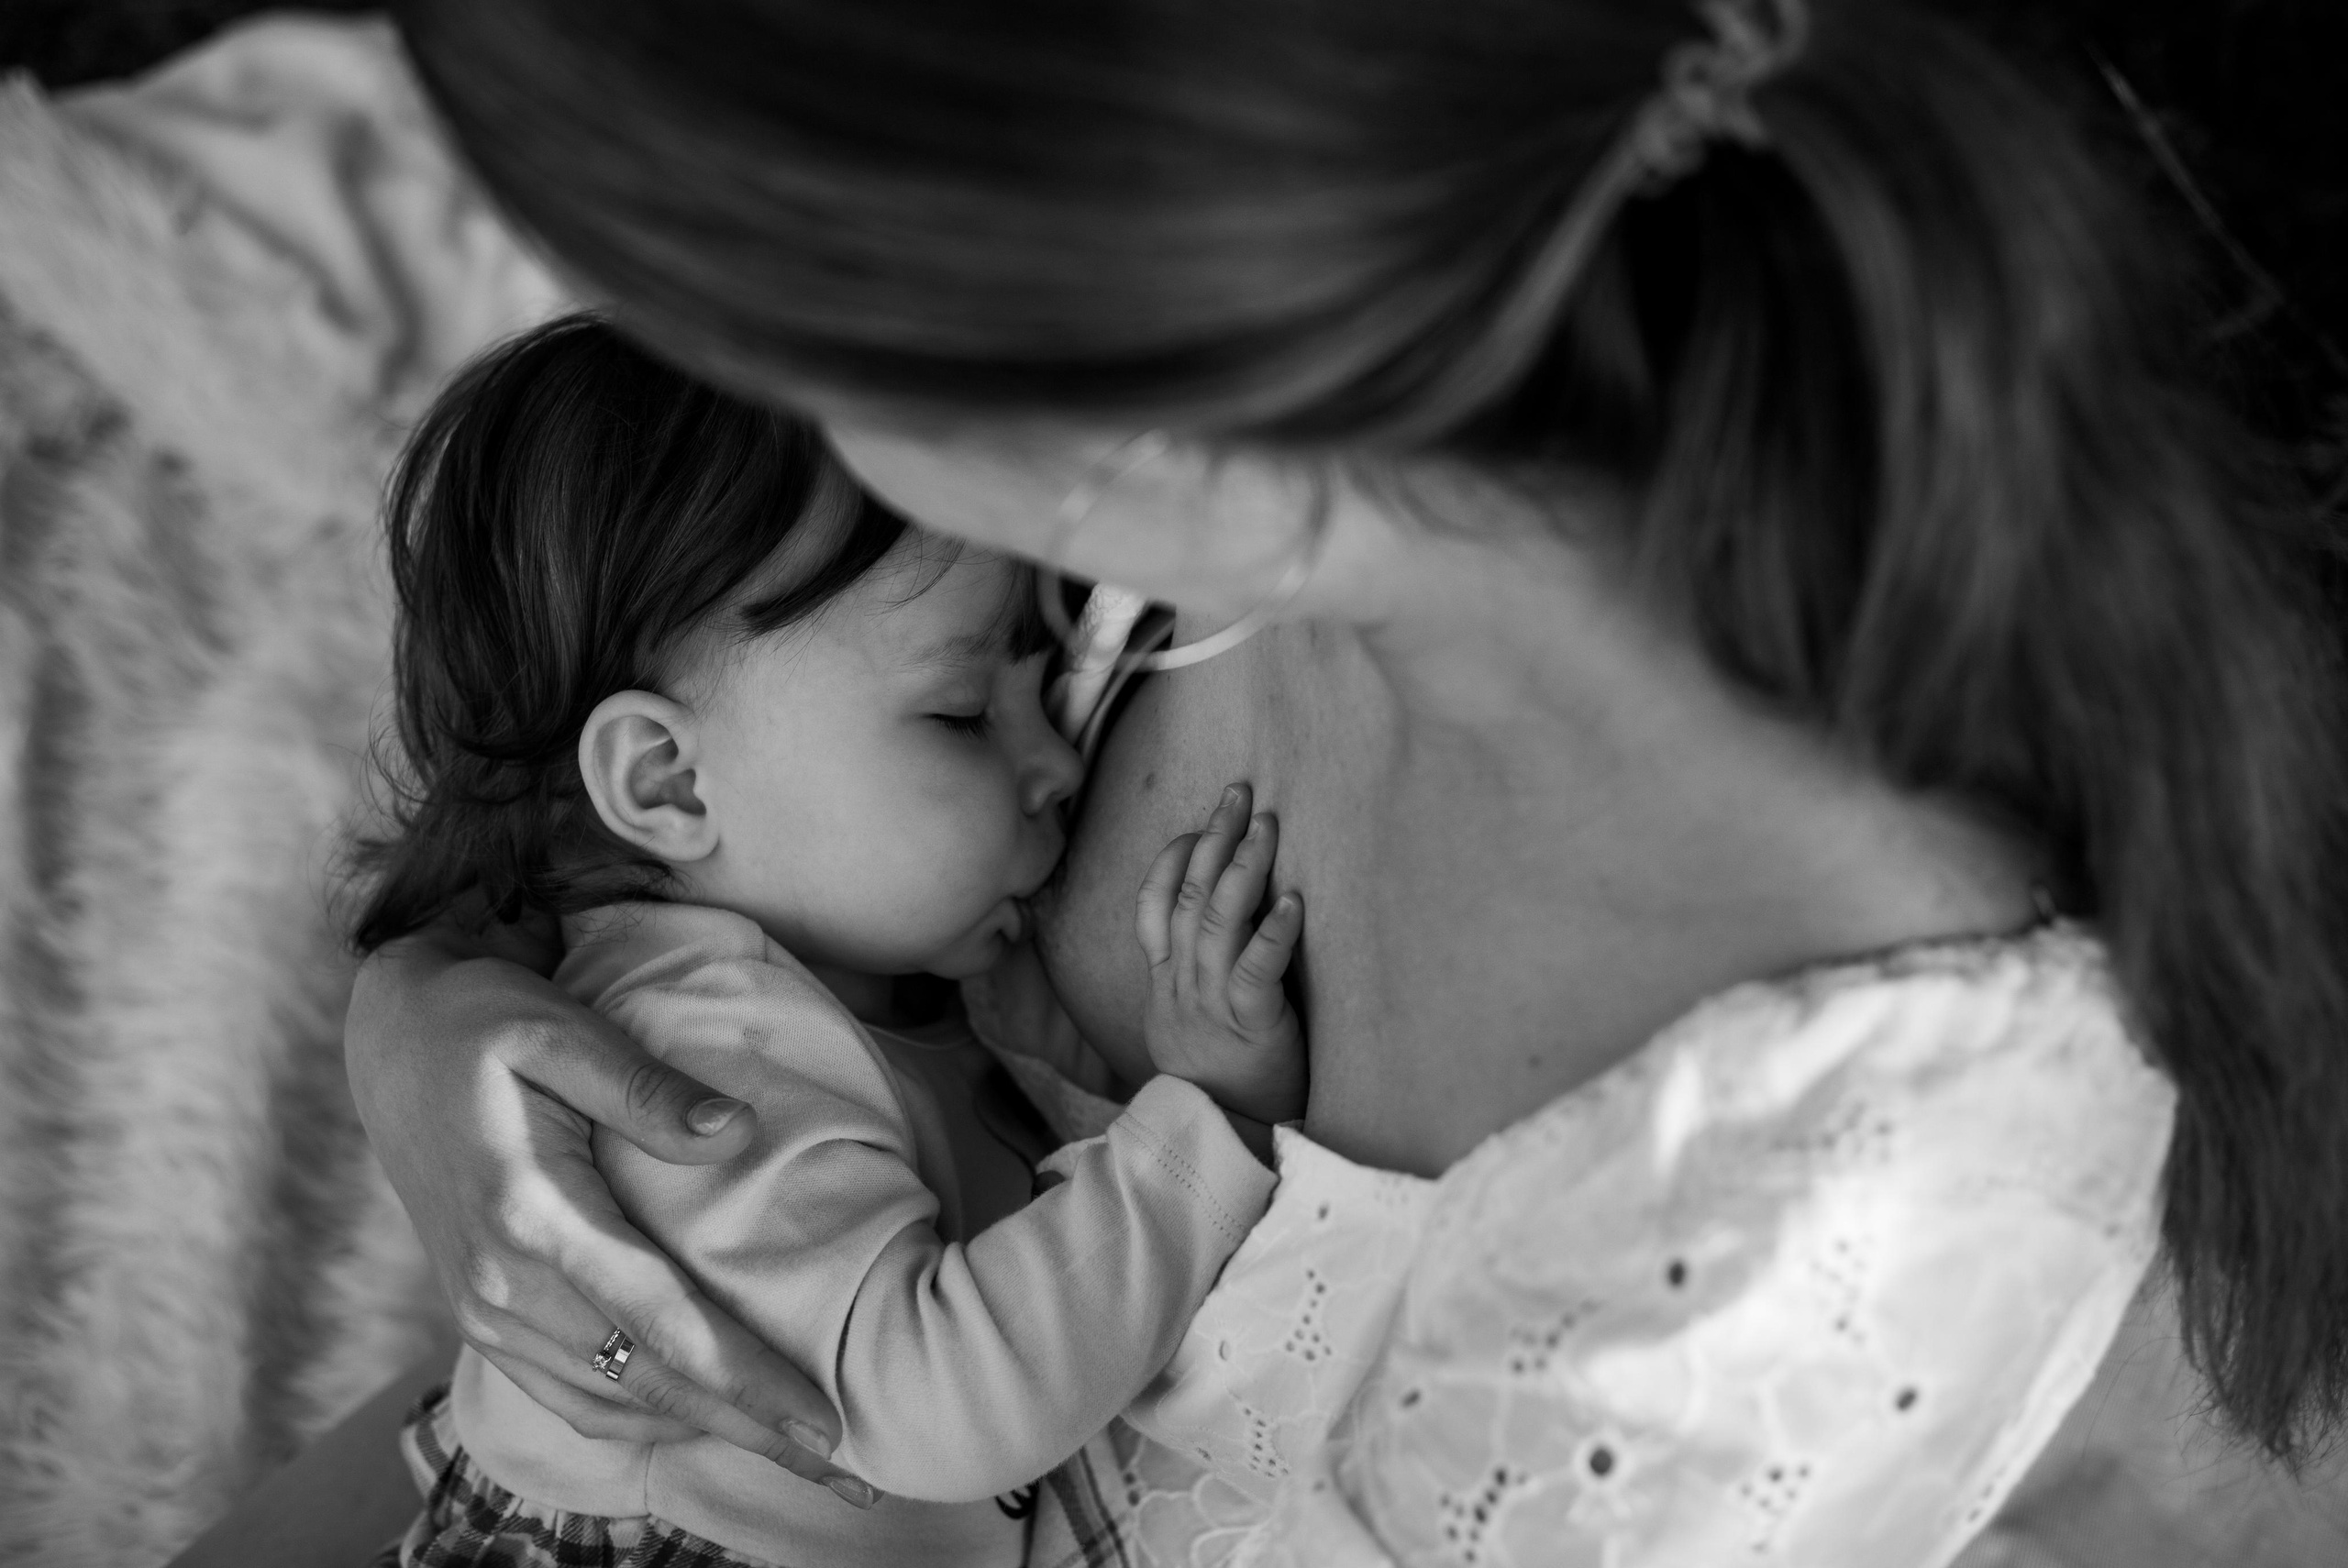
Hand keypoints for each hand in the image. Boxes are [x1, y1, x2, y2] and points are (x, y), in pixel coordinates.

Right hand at [345, 928, 877, 1505]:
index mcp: (531, 1220)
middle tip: (850, 1475)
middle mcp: (504, 1288)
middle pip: (649, 1385)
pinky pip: (572, 1393)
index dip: (749, 1383)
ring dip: (707, 1436)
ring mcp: (487, 1312)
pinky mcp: (485, 1315)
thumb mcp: (559, 1028)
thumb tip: (736, 1132)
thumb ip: (646, 1088)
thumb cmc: (483, 1020)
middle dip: (753, 1435)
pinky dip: (645, 1418)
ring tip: (798, 1456)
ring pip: (612, 1403)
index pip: (664, 1325)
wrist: (390, 1043)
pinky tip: (708, 1422)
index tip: (828, 1423)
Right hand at [1135, 782, 1307, 1126]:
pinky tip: (1292, 901)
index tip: (1198, 825)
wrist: (1219, 1141)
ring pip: (1218, 920)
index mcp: (1164, 984)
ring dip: (1244, 867)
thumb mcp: (1185, 1026)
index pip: (1153, 905)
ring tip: (1267, 826)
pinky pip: (1257, 971)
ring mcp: (1211, 1005)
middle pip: (1190, 896)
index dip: (1173, 859)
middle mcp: (1180, 986)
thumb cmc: (1218, 1082)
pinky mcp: (1250, 1026)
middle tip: (1239, 792)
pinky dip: (1273, 933)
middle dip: (1214, 838)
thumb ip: (1190, 979)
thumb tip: (1213, 933)